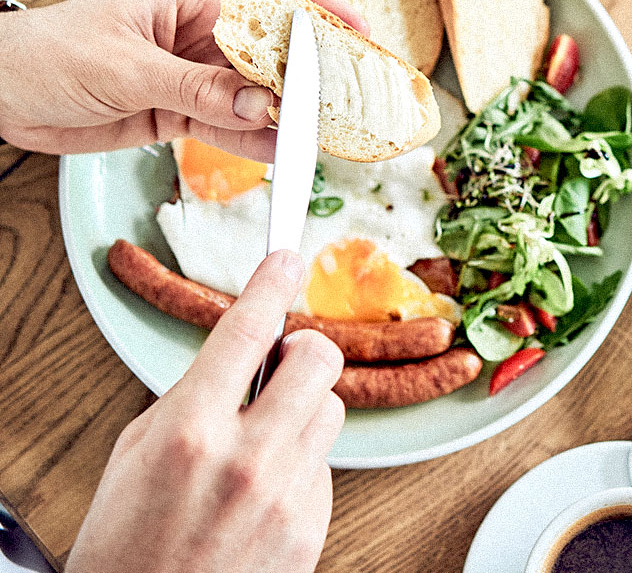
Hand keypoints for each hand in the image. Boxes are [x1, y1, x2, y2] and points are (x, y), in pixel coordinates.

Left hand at [0, 0, 366, 158]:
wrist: (1, 92)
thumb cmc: (51, 51)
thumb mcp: (126, 64)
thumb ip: (196, 87)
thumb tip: (261, 108)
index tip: (355, 30)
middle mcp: (203, 32)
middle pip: (276, 43)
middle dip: (314, 67)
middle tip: (349, 97)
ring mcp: (196, 74)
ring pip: (259, 92)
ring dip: (290, 113)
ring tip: (323, 135)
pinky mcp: (181, 112)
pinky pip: (230, 127)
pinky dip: (255, 142)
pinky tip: (279, 155)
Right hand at [65, 250, 344, 572]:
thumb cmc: (128, 544)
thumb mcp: (138, 452)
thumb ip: (193, 395)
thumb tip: (242, 357)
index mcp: (190, 430)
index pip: (246, 330)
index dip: (270, 283)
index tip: (285, 258)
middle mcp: (246, 459)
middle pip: (318, 359)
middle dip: (304, 351)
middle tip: (284, 363)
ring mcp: (285, 496)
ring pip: (332, 409)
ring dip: (304, 410)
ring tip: (264, 439)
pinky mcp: (310, 528)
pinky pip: (327, 464)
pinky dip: (302, 463)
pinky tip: (266, 489)